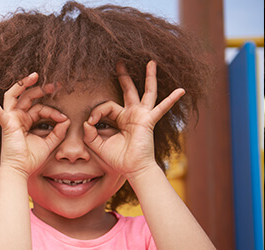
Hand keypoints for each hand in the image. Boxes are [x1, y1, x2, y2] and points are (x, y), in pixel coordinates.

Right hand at [0, 73, 68, 177]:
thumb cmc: (31, 159)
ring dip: (24, 84)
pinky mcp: (6, 124)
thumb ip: (58, 131)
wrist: (20, 170)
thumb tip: (67, 120)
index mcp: (26, 121)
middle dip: (41, 89)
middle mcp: (17, 118)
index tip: (64, 118)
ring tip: (35, 76)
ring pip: (15, 96)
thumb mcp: (49, 143)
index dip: (53, 111)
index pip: (40, 108)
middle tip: (55, 85)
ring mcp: (10, 119)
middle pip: (28, 97)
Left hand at [83, 61, 183, 178]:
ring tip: (150, 62)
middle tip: (118, 62)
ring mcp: (142, 116)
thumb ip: (90, 133)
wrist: (132, 169)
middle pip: (128, 91)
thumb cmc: (118, 158)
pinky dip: (171, 100)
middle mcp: (132, 114)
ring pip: (146, 92)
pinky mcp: (149, 121)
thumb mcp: (97, 145)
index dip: (97, 112)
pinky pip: (161, 108)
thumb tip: (87, 121)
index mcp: (120, 119)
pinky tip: (181, 90)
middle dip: (123, 76)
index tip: (91, 122)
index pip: (106, 106)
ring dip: (149, 77)